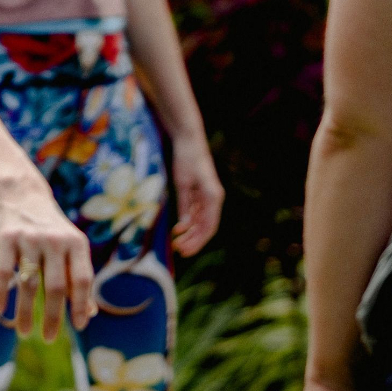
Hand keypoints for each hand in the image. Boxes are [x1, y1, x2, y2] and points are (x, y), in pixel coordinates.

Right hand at [0, 181, 94, 339]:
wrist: (22, 194)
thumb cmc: (51, 229)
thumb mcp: (71, 246)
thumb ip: (79, 277)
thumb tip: (88, 315)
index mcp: (75, 243)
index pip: (82, 280)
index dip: (81, 305)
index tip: (77, 326)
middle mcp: (54, 240)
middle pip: (56, 286)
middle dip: (53, 317)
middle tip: (49, 339)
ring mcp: (29, 238)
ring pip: (28, 284)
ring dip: (25, 313)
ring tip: (24, 332)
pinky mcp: (5, 237)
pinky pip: (2, 272)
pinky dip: (0, 294)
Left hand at [170, 132, 223, 256]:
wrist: (189, 139)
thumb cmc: (186, 159)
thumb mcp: (182, 183)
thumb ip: (184, 205)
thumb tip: (183, 227)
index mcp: (213, 197)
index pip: (208, 227)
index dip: (197, 241)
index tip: (185, 251)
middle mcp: (214, 199)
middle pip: (206, 227)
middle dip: (193, 240)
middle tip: (179, 250)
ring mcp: (208, 196)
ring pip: (201, 221)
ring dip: (191, 233)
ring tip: (177, 243)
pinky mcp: (201, 192)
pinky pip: (197, 212)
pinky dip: (189, 221)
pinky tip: (179, 229)